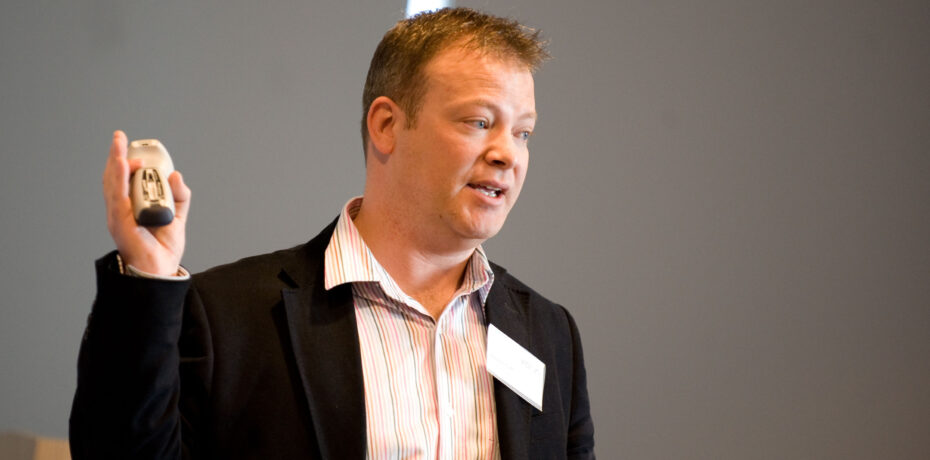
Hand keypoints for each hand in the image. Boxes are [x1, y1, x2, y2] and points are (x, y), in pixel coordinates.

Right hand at [103, 130, 190, 275]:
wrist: (161, 269)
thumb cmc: (162, 247)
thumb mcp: (177, 215)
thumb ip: (179, 195)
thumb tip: (176, 175)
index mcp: (131, 206)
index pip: (124, 179)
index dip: (126, 161)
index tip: (134, 147)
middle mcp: (121, 208)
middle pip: (115, 177)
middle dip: (117, 155)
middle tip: (121, 138)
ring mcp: (118, 215)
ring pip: (113, 183)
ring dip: (116, 161)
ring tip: (119, 144)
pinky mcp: (120, 221)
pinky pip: (118, 197)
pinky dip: (119, 179)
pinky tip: (121, 164)